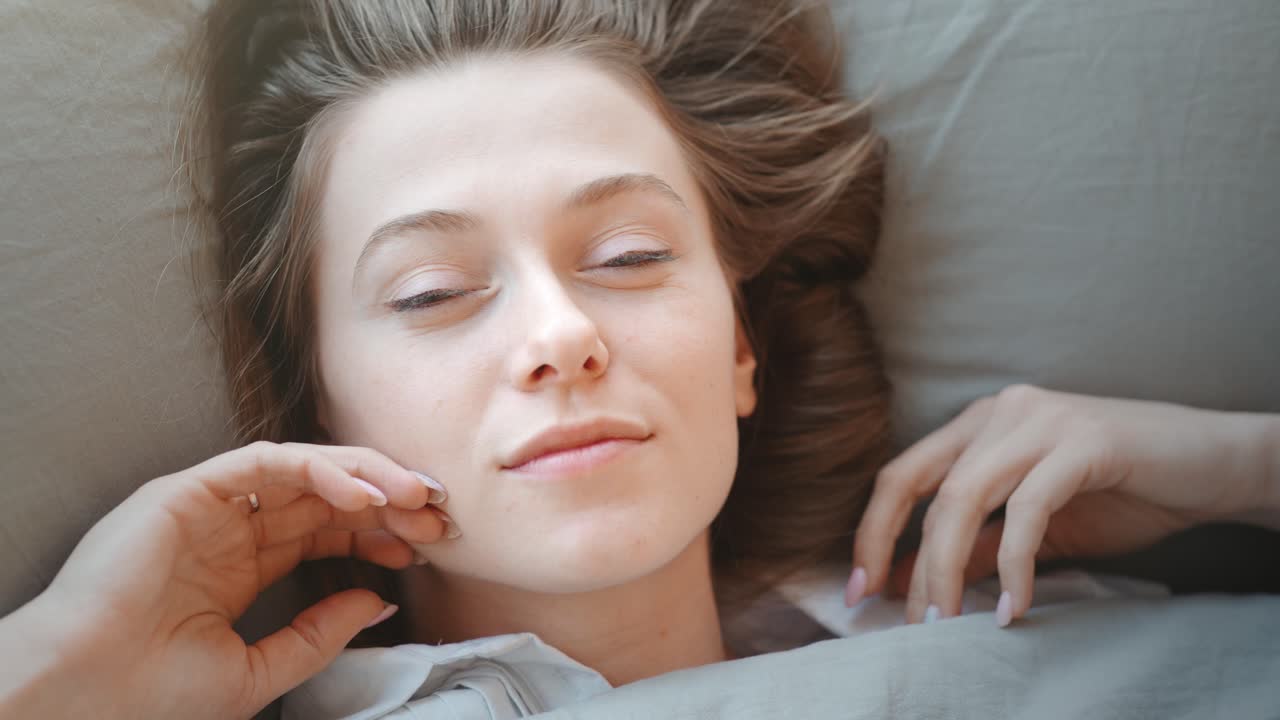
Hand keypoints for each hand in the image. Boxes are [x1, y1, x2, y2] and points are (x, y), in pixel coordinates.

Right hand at [0, 441, 448, 719]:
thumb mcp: (260, 669)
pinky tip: (365, 494)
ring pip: (306, 469)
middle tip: (436, 516)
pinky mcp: (189, 490)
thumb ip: (320, 633)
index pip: (326, 531)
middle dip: (387, 501)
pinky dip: (322, 469)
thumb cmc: (156, 695)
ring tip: (414, 499)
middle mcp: (230, 530)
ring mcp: (209, 506)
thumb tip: (378, 599)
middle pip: (326, 496)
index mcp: (243, 568)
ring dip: (366, 477)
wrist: (84, 698)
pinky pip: (268, 463)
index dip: (378, 531)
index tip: (425, 545)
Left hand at [847, 384, 1276, 625]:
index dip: (872, 534)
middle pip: (922, 487)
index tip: (860, 592)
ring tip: (946, 623)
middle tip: (902, 621)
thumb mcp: (1032, 527)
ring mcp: (1041, 420)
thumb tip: (912, 583)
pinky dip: (1014, 565)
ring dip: (947, 568)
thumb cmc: (1120, 494)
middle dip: (903, 560)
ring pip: (964, 497)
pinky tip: (1014, 608)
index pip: (902, 476)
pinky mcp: (1084, 442)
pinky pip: (1028, 509)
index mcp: (979, 424)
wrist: (1212, 467)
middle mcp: (1001, 411)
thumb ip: (975, 546)